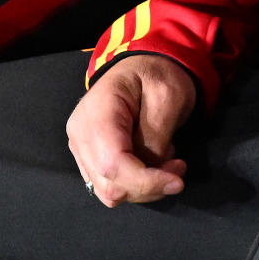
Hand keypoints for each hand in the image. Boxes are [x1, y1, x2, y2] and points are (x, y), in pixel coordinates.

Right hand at [66, 54, 199, 205]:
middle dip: (149, 187)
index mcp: (96, 114)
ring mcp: (81, 149)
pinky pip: (110, 186)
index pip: (113, 164)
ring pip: (109, 193)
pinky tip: (152, 165)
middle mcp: (80, 136)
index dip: (146, 182)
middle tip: (178, 168)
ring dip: (144, 188)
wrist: (142, 67)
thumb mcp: (166, 96)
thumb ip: (156, 136)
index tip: (178, 181)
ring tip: (166, 163)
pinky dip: (136, 185)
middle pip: (109, 184)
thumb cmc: (155, 75)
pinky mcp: (89, 159)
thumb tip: (152, 171)